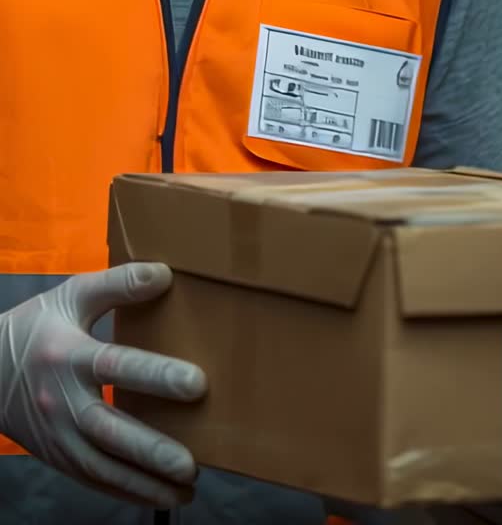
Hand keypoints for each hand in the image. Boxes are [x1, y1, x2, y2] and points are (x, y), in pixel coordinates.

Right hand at [0, 262, 206, 507]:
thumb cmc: (36, 328)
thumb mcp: (72, 295)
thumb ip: (118, 283)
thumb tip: (165, 274)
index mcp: (68, 355)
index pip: (115, 365)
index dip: (155, 375)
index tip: (197, 384)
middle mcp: (61, 401)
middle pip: (108, 429)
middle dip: (150, 449)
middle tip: (191, 463)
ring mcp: (57, 435)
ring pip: (101, 466)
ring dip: (144, 481)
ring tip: (187, 487)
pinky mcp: (56, 455)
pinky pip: (92, 479)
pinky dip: (126, 491)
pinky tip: (160, 496)